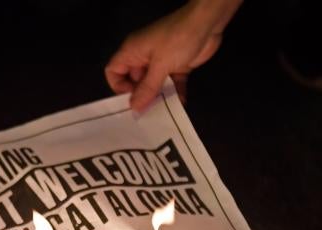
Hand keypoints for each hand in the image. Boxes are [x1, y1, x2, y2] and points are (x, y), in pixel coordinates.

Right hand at [105, 0, 241, 110]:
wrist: (208, 23)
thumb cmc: (177, 40)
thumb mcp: (160, 65)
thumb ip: (147, 88)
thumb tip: (134, 108)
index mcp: (132, 51)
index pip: (114, 71)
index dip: (118, 86)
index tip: (131, 98)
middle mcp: (143, 57)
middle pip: (135, 82)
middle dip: (140, 97)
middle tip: (146, 113)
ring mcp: (161, 62)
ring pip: (154, 85)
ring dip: (158, 98)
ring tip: (162, 113)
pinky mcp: (177, 66)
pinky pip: (171, 84)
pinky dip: (175, 93)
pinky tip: (179, 104)